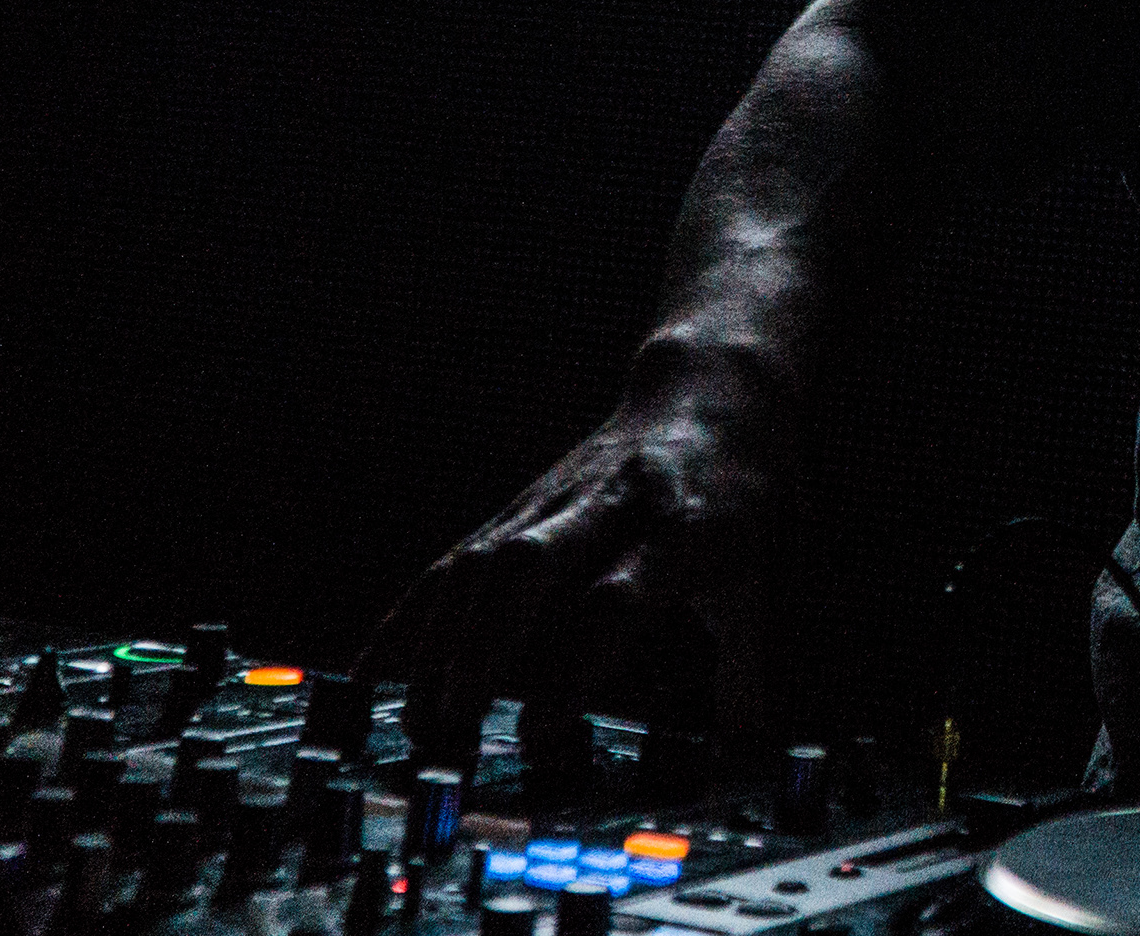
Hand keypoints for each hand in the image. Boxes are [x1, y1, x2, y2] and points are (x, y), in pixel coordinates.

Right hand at [360, 340, 791, 738]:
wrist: (712, 392)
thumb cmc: (744, 490)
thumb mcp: (766, 567)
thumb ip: (745, 660)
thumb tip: (745, 746)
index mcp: (677, 531)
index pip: (615, 599)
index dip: (575, 665)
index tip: (539, 731)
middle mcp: (609, 508)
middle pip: (529, 564)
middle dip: (482, 643)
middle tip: (451, 720)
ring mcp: (556, 501)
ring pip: (482, 558)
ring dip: (438, 639)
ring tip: (414, 717)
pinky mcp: (521, 505)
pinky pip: (455, 558)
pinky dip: (412, 614)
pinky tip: (373, 668)